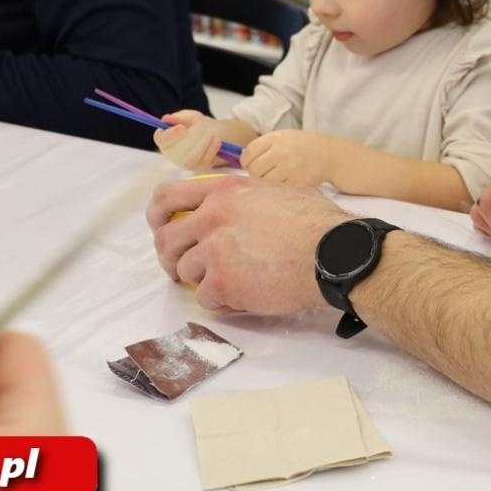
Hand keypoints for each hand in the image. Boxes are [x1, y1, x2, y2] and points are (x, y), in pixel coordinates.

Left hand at [146, 175, 348, 312]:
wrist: (333, 253)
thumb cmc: (317, 223)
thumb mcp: (278, 190)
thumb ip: (248, 196)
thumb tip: (243, 203)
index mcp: (225, 190)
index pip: (168, 196)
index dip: (158, 216)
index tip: (162, 229)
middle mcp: (212, 215)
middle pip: (166, 239)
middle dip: (170, 257)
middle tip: (183, 268)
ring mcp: (214, 249)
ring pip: (185, 270)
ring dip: (202, 280)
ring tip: (229, 282)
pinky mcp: (221, 281)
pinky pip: (205, 298)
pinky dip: (221, 301)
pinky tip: (244, 296)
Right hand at [154, 110, 223, 168]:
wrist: (212, 132)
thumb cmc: (195, 124)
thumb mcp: (188, 116)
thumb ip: (178, 117)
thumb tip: (166, 119)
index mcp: (165, 139)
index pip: (161, 140)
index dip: (170, 135)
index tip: (182, 127)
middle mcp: (172, 154)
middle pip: (176, 151)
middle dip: (192, 136)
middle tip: (202, 124)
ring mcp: (185, 162)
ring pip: (190, 159)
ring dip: (202, 144)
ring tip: (210, 132)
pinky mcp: (199, 167)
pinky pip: (204, 162)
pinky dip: (211, 150)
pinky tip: (217, 140)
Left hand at [242, 129, 336, 188]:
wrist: (329, 154)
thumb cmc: (303, 146)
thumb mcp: (284, 137)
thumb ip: (264, 146)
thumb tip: (243, 160)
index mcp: (276, 138)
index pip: (249, 153)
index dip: (245, 162)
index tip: (249, 165)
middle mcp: (282, 152)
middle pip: (254, 169)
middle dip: (255, 174)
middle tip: (262, 174)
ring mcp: (290, 168)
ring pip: (265, 182)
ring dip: (266, 183)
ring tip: (274, 178)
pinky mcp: (298, 182)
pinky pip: (278, 190)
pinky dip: (278, 190)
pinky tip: (284, 184)